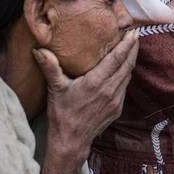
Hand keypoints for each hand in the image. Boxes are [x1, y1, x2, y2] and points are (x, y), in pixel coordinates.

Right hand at [33, 29, 138, 173]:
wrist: (70, 141)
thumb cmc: (61, 114)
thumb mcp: (55, 89)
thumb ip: (50, 67)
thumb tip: (38, 49)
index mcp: (95, 82)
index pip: (116, 58)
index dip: (126, 44)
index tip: (132, 32)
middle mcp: (109, 90)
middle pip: (127, 64)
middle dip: (133, 49)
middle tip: (135, 34)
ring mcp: (116, 100)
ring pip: (128, 75)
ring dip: (131, 61)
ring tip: (131, 48)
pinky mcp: (118, 108)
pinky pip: (125, 87)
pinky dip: (126, 74)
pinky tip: (123, 69)